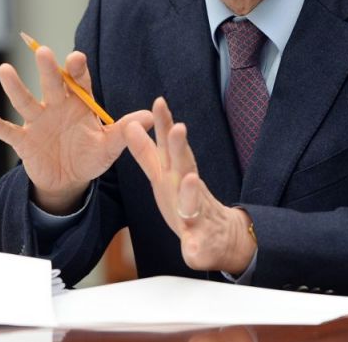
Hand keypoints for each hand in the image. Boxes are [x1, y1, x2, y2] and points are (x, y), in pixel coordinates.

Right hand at [0, 43, 152, 213]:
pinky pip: (9, 131)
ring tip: (5, 70)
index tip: (75, 58)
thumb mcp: (109, 146)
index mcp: (79, 103)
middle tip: (43, 51)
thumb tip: (149, 117)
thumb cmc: (90, 156)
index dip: (76, 69)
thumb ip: (125, 130)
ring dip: (15, 87)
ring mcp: (37, 121)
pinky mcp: (24, 141)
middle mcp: (56, 106)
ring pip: (25, 101)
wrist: (69, 180)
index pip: (78, 81)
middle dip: (47, 69)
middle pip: (51, 84)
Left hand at [124, 97, 255, 274]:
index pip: (167, 145)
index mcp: (173, 175)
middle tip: (179, 127)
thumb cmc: (185, 203)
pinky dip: (195, 243)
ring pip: (193, 199)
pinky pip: (197, 243)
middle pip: (184, 164)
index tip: (159, 101)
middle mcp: (187, 189)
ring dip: (191, 190)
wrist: (218, 237)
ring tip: (190, 179)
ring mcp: (196, 214)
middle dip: (181, 147)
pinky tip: (191, 246)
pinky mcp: (201, 241)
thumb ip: (146, 153)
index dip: (163, 125)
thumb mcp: (162, 176)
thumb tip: (129, 126)